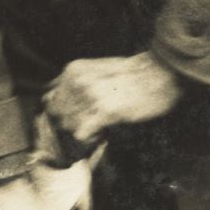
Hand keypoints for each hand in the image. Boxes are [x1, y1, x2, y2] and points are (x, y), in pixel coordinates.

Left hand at [43, 52, 181, 146]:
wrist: (161, 74)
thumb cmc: (134, 75)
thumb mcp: (97, 70)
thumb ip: (76, 83)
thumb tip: (57, 102)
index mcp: (73, 70)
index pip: (49, 98)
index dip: (60, 111)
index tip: (74, 116)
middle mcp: (77, 81)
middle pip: (57, 114)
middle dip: (71, 122)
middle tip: (90, 123)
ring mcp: (89, 95)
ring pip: (67, 125)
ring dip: (82, 130)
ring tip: (99, 126)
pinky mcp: (104, 111)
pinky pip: (81, 134)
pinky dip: (89, 138)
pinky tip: (102, 132)